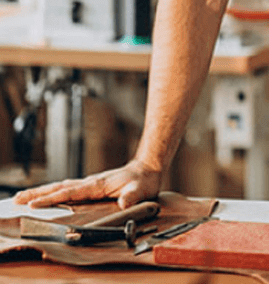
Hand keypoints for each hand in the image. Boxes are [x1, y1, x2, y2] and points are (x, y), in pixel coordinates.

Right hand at [12, 159, 161, 209]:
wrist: (147, 169)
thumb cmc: (143, 181)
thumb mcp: (140, 191)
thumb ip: (132, 197)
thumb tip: (124, 203)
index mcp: (97, 185)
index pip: (70, 192)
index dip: (52, 198)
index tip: (34, 204)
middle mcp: (89, 183)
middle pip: (59, 188)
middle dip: (37, 193)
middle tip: (16, 200)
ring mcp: (89, 184)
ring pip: (60, 187)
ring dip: (41, 192)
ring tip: (22, 197)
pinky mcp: (90, 187)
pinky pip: (67, 190)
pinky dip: (53, 192)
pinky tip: (45, 196)